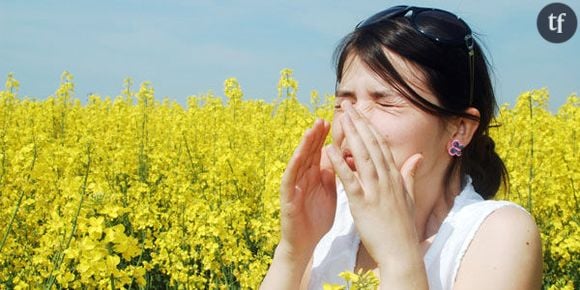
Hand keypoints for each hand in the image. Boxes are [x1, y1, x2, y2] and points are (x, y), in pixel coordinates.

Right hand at [278, 119, 336, 258]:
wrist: (305, 243)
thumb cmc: (317, 218)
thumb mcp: (329, 192)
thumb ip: (332, 175)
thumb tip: (340, 156)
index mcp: (315, 175)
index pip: (320, 151)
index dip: (327, 137)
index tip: (337, 122)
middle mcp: (302, 177)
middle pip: (309, 152)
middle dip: (316, 135)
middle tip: (323, 119)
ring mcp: (294, 186)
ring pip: (298, 161)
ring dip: (304, 146)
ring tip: (310, 130)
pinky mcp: (287, 197)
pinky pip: (290, 179)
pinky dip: (294, 166)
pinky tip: (298, 155)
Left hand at [325, 102, 423, 274]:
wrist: (402, 252)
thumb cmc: (402, 227)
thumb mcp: (408, 197)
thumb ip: (409, 174)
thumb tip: (417, 157)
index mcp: (395, 177)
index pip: (381, 145)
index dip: (369, 127)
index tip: (360, 113)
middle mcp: (387, 179)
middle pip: (372, 145)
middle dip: (359, 123)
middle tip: (348, 105)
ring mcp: (376, 190)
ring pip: (362, 156)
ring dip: (351, 135)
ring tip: (340, 118)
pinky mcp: (363, 203)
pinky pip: (349, 180)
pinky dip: (339, 163)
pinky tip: (329, 150)